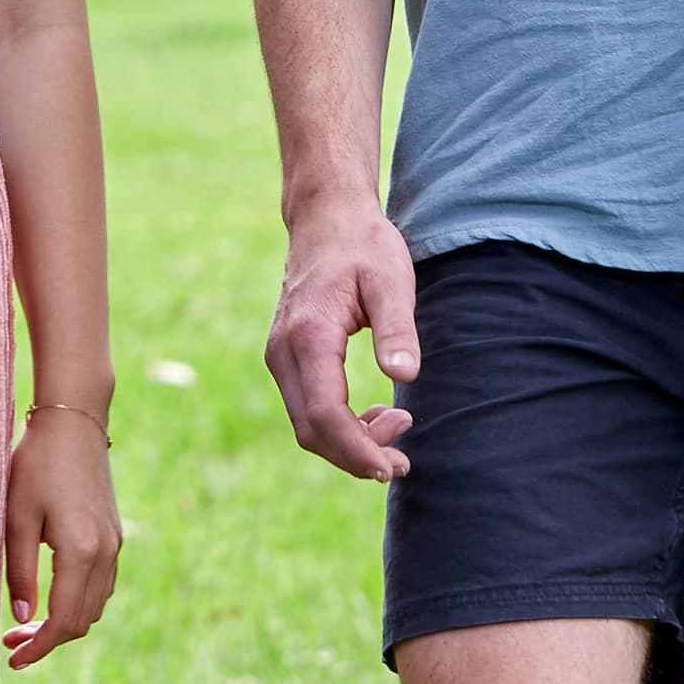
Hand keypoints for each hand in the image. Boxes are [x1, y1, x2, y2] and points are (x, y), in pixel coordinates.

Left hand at [0, 408, 120, 667]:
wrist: (74, 422)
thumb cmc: (37, 464)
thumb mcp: (16, 517)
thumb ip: (20, 572)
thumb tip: (22, 618)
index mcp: (81, 551)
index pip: (64, 620)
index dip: (39, 647)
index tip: (13, 659)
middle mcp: (106, 552)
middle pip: (83, 620)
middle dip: (49, 639)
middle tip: (11, 642)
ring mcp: (115, 543)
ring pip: (95, 606)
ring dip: (64, 622)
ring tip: (25, 624)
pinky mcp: (114, 534)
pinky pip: (101, 585)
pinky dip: (78, 602)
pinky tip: (50, 596)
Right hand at [263, 201, 418, 479]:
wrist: (326, 217)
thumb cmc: (363, 246)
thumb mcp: (391, 281)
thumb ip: (397, 329)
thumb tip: (404, 374)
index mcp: (309, 335)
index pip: (325, 415)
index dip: (357, 450)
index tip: (393, 466)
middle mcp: (283, 351)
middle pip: (311, 430)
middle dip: (356, 455)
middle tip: (403, 459)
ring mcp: (280, 356)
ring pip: (306, 424)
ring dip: (349, 442)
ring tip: (397, 423)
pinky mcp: (287, 358)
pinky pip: (307, 408)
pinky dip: (339, 426)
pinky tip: (375, 412)